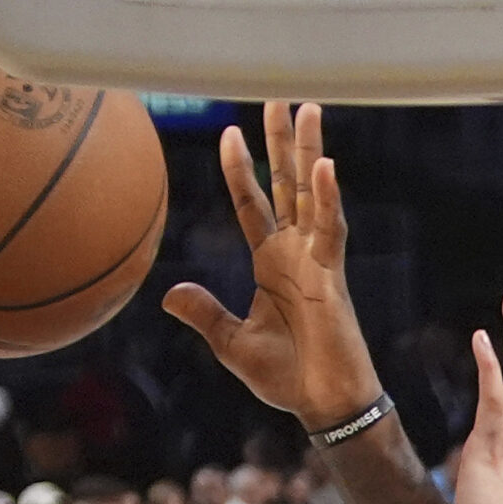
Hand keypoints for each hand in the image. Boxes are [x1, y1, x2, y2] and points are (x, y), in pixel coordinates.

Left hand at [162, 102, 379, 429]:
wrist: (321, 404)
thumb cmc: (285, 377)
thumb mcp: (231, 343)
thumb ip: (205, 314)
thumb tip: (169, 294)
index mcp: (270, 263)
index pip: (252, 205)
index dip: (240, 171)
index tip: (229, 132)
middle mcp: (294, 252)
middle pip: (285, 185)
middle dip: (281, 143)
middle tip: (278, 99)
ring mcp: (316, 260)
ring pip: (311, 194)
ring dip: (309, 152)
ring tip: (308, 109)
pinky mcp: (333, 275)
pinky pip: (330, 229)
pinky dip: (327, 199)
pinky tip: (324, 166)